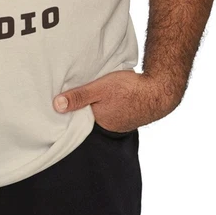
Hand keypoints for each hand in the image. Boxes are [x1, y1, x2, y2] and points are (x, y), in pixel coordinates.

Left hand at [52, 70, 182, 131]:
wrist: (159, 90)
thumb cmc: (129, 89)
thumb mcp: (99, 88)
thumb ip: (79, 96)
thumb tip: (56, 106)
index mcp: (99, 122)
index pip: (78, 119)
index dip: (71, 111)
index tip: (60, 103)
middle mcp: (109, 126)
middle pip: (90, 116)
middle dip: (83, 108)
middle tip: (75, 95)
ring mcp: (120, 122)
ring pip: (102, 113)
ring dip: (98, 105)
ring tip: (93, 94)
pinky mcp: (129, 115)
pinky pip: (113, 111)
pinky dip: (110, 104)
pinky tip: (111, 96)